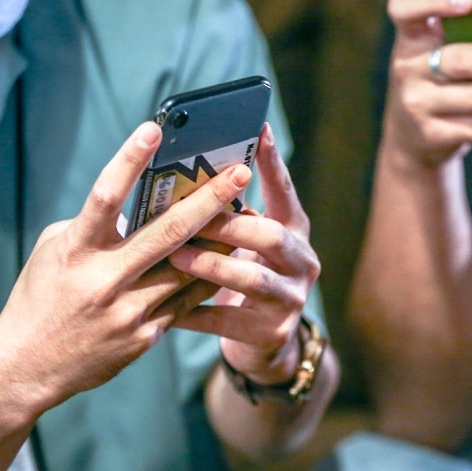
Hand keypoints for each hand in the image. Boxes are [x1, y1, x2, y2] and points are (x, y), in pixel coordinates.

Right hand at [0, 123, 250, 416]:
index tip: (153, 129)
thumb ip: (95, 224)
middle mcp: (105, 279)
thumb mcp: (55, 250)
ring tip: (249, 212)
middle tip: (240, 173)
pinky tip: (233, 256)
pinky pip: (189, 299)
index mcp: (76, 250)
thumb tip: (140, 201)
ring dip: (223, 238)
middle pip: (169, 232)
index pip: (105, 197)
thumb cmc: (41, 296)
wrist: (26, 368)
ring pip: (191, 267)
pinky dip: (211, 275)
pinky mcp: (146, 335)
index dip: (128, 160)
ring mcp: (129, 310)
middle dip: (210, 199)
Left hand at [169, 123, 320, 385]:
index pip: (284, 190)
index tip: (257, 128)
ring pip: (253, 278)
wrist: (261, 343)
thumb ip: (229, 215)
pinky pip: (229, 320)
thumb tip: (185, 173)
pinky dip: (196, 313)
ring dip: (212, 266)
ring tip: (176, 258)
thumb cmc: (240, 276)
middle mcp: (303, 261)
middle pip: (272, 236)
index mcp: (294, 231)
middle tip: (194, 216)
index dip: (272, 161)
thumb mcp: (245, 243)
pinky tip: (168, 309)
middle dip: (230, 225)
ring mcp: (292, 298)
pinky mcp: (274, 332)